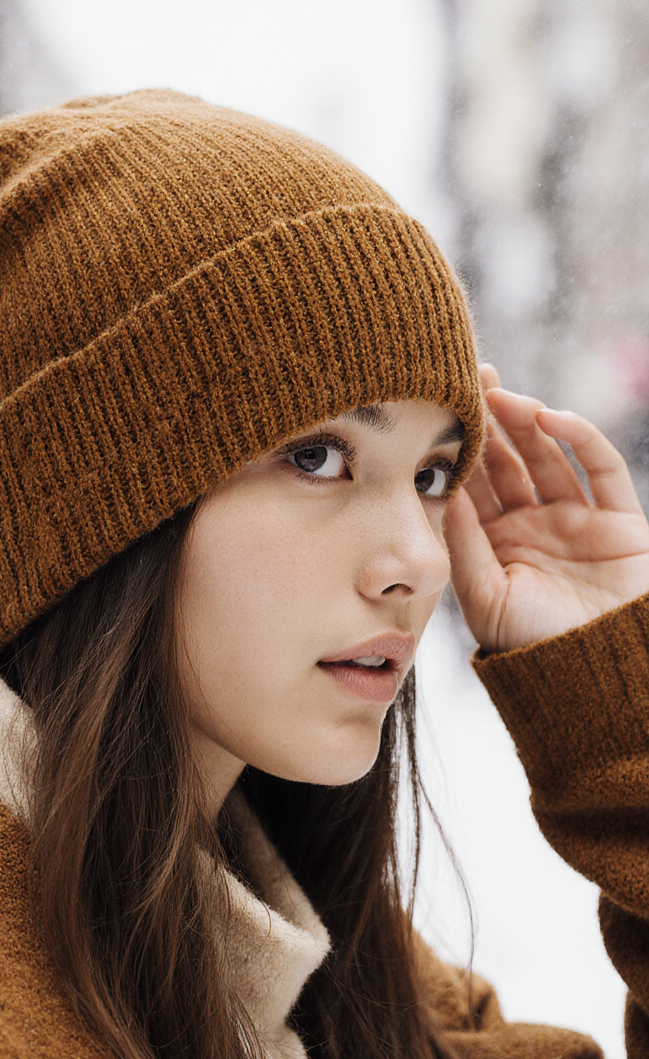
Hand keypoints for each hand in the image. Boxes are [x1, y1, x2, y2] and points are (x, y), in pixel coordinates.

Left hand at [446, 365, 648, 653]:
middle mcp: (531, 523)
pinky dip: (579, 438)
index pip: (471, 484)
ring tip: (501, 395)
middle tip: (468, 381)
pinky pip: (600, 467)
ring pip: (547, 455)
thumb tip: (440, 490)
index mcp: (494, 542)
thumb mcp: (485, 597)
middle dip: (488, 422)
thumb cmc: (533, 647)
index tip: (438, 412)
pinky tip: (548, 418)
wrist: (599, 677)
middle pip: (506, 460)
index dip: (458, 450)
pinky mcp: (619, 518)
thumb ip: (464, 543)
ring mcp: (575, 518)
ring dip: (525, 421)